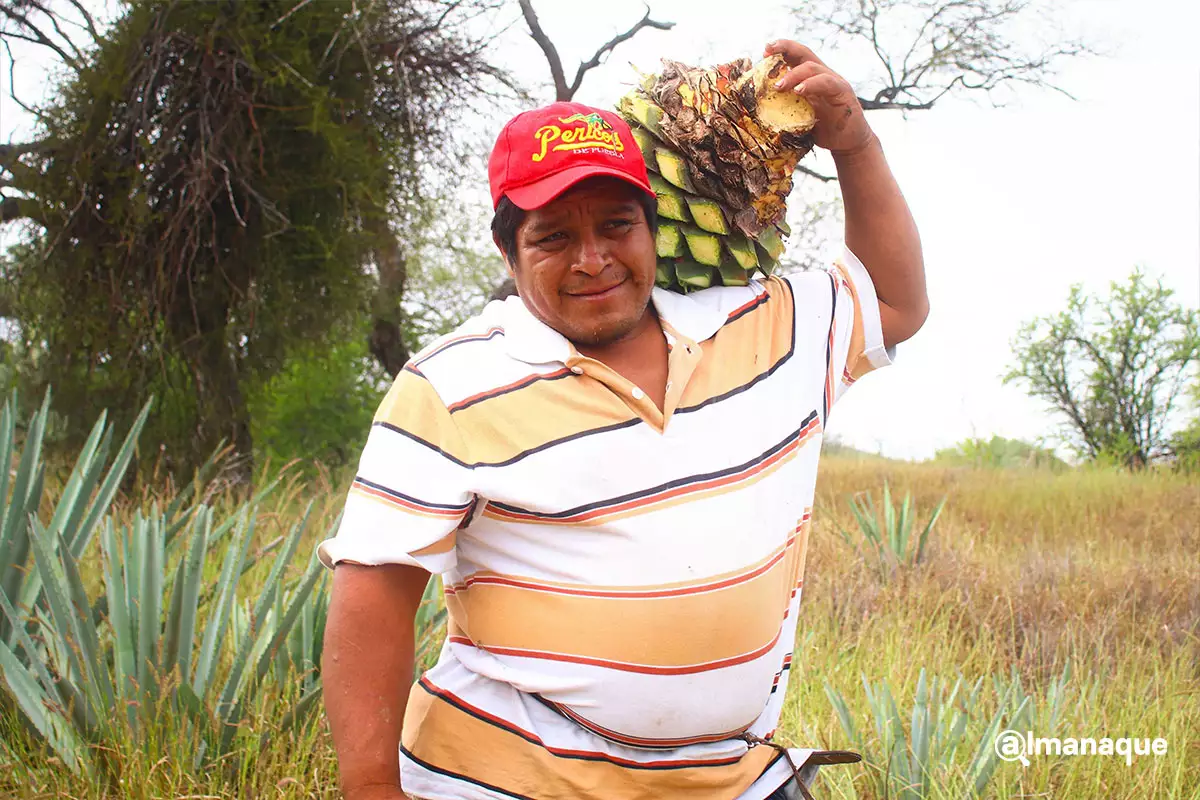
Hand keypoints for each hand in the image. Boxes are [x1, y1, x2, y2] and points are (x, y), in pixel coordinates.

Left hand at [763, 40, 874, 156]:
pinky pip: (827, 83)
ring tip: (778, 85)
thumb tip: (758, 109)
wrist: (849, 143)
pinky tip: (798, 90)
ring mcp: (834, 82)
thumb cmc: (822, 130)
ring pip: (812, 67)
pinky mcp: (843, 92)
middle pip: (803, 53)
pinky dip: (811, 84)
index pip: (795, 57)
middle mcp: (822, 75)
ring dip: (793, 74)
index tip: (764, 51)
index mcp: (811, 78)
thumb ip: (785, 107)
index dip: (780, 50)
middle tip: (767, 51)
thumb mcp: (799, 116)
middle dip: (784, 48)